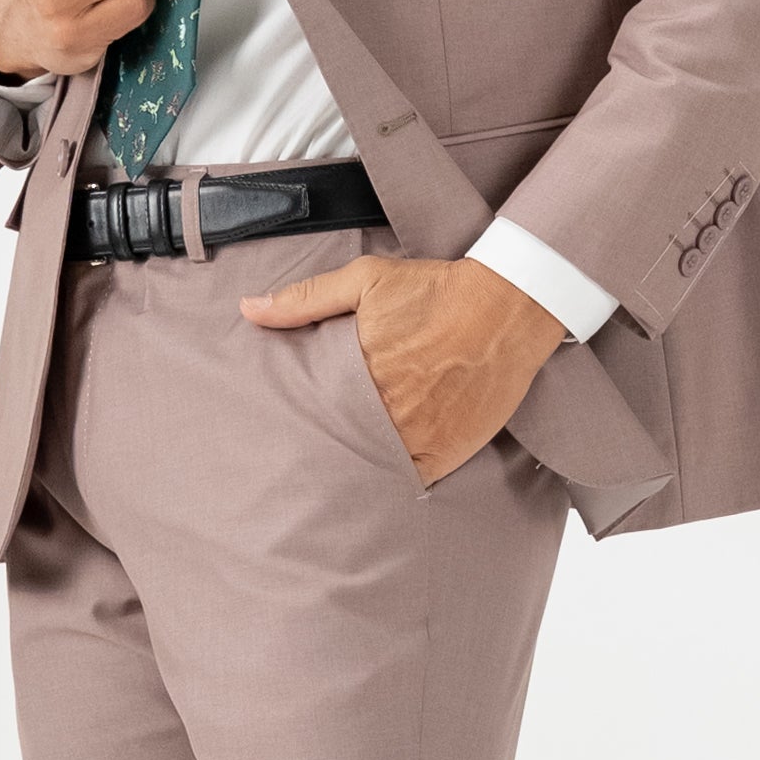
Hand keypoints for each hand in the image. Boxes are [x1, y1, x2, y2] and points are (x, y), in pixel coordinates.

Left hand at [239, 254, 565, 486]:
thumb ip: (305, 299)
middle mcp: (387, 410)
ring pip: (374, 468)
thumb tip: (250, 308)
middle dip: (327, 451)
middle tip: (307, 464)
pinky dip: (398, 477)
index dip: (302, 427)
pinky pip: (413, 478)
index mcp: (359, 372)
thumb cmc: (437, 290)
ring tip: (340, 477)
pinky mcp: (449, 451)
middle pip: (341, 446)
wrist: (509, 305)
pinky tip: (384, 476)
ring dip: (360, 468)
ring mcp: (419, 435)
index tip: (289, 433)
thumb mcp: (366, 280)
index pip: (314, 414)